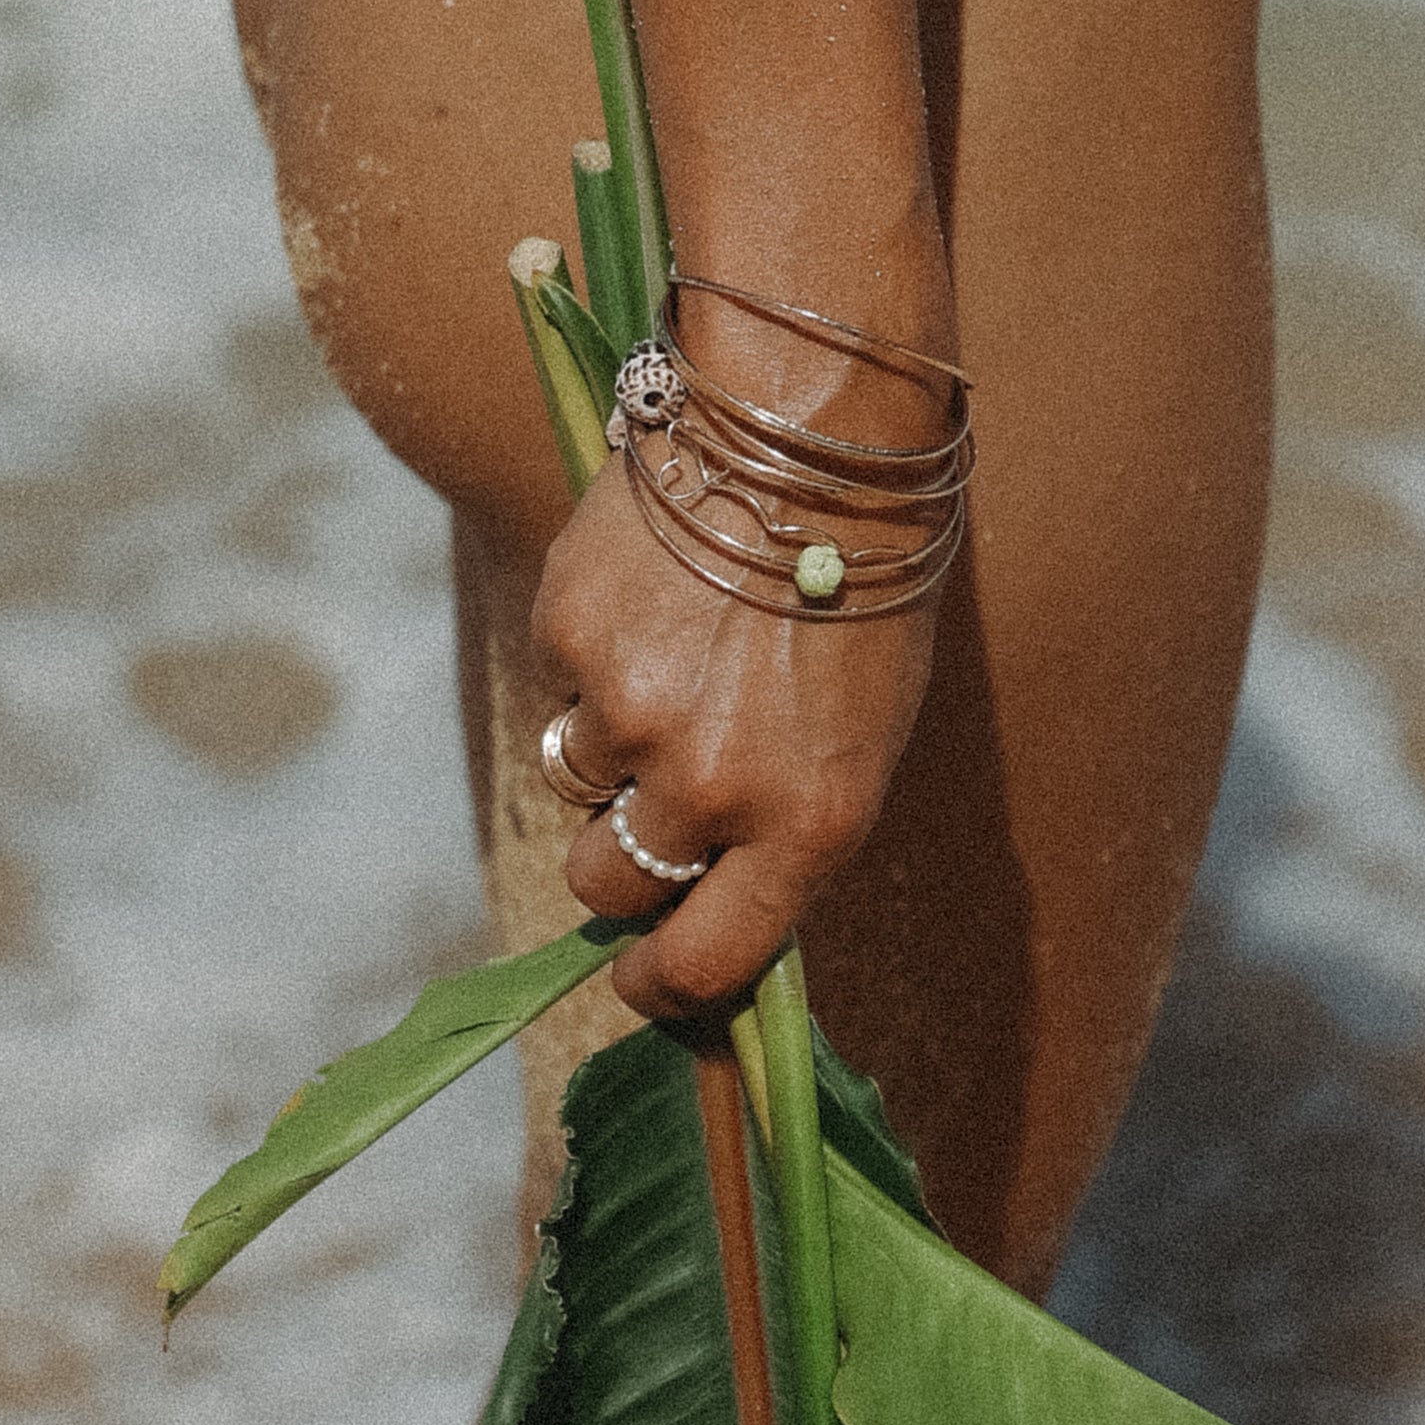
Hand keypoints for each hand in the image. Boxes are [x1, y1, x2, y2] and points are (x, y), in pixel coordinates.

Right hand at [532, 445, 938, 1019]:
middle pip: (609, 884)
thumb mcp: (861, 737)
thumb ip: (786, 832)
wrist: (813, 434)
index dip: (662, 990)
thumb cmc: (864, 594)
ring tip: (678, 654)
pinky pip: (561, 684)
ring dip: (609, 742)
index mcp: (808, 825)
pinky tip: (657, 590)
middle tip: (652, 796)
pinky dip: (595, 652)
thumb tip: (705, 906)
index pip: (706, 965)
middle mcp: (713, 786)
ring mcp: (632, 713)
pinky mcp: (572, 638)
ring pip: (576, 778)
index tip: (643, 984)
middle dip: (621, 858)